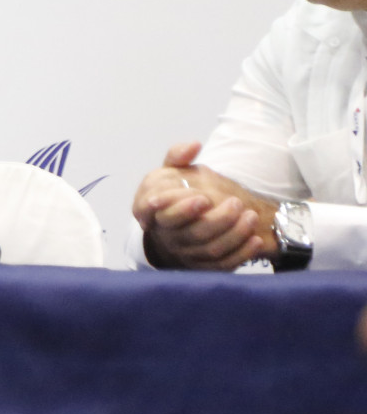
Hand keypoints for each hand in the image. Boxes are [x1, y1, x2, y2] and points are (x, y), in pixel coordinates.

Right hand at [131, 141, 272, 269]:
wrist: (184, 224)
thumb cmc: (179, 194)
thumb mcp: (172, 173)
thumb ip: (177, 157)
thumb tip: (193, 145)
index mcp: (157, 215)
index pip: (165, 217)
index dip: (183, 210)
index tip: (204, 198)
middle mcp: (169, 238)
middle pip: (193, 234)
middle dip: (217, 220)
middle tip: (236, 203)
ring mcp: (188, 255)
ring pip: (211, 251)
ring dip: (234, 234)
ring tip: (250, 216)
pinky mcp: (205, 268)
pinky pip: (224, 266)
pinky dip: (242, 254)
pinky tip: (255, 240)